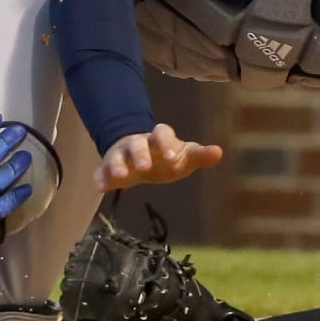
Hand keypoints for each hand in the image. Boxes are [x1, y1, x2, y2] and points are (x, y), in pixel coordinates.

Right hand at [96, 123, 222, 192]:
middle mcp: (138, 143)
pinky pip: (102, 170)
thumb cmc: (166, 157)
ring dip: (118, 164)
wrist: (141, 157)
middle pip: (137, 144)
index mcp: (158, 138)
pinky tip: (101, 188)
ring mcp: (121, 154)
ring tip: (120, 177)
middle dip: (140, 154)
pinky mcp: (109, 168)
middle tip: (145, 167)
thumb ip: (199, 155)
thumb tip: (218, 152)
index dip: (166, 143)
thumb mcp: (184, 156)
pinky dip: (100, 177)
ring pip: (117, 156)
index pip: (162, 133)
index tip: (173, 157)